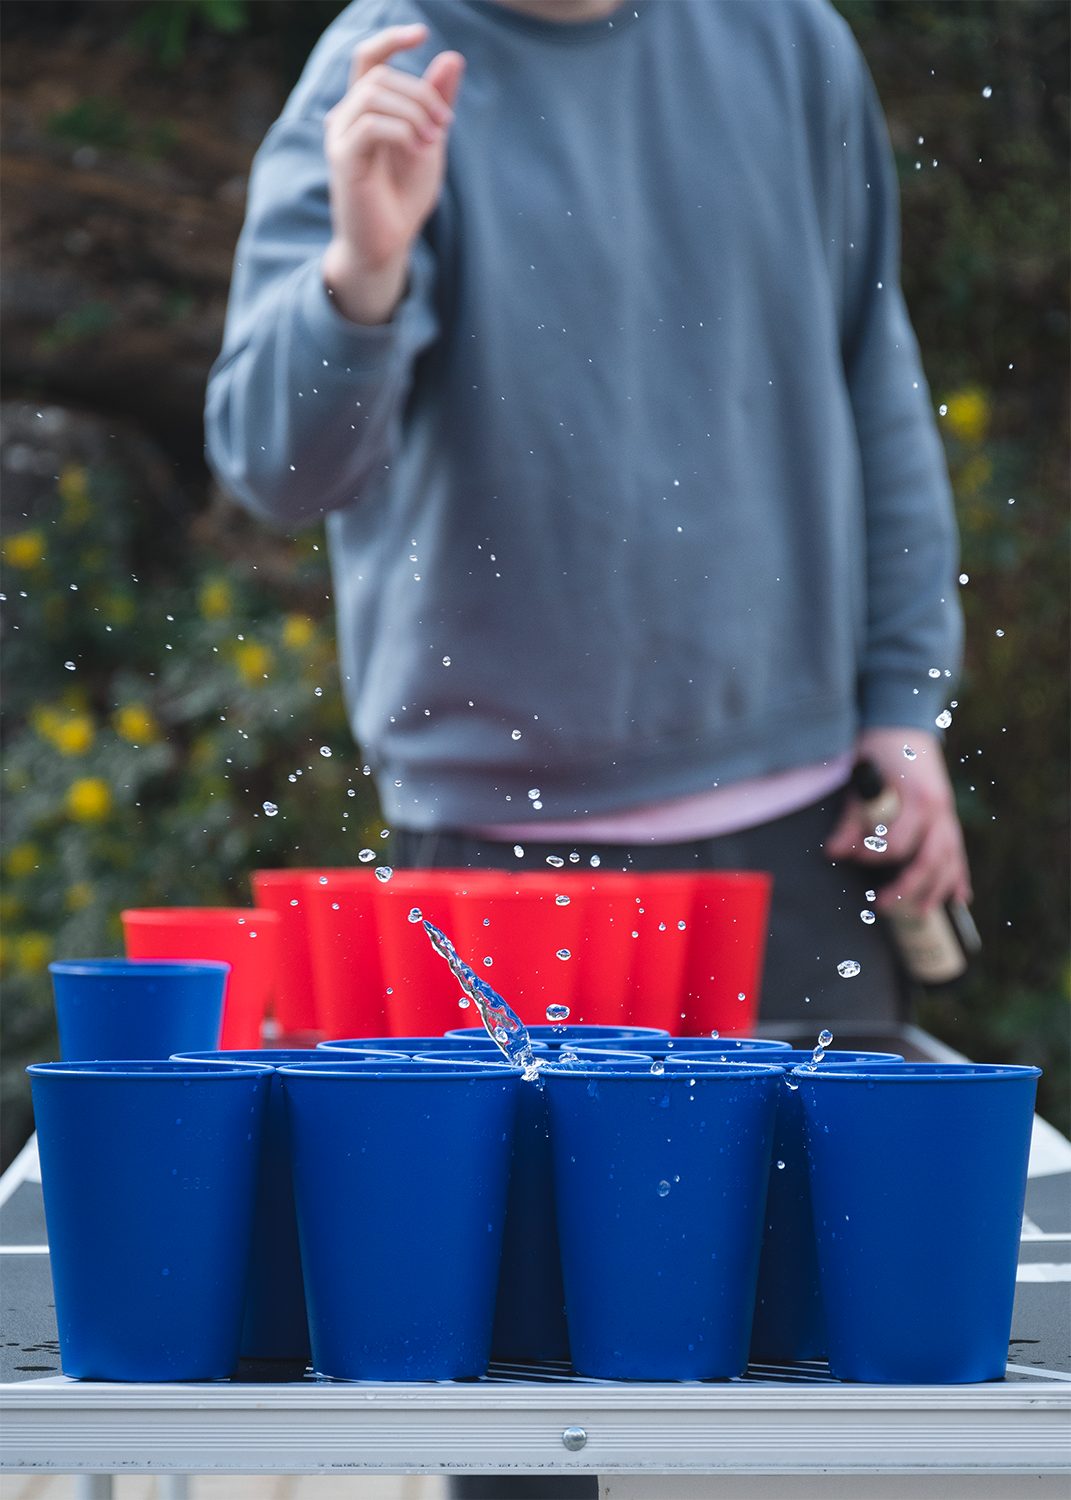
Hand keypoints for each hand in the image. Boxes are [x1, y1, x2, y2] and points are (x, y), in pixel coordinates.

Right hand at [322, 23, 464, 324]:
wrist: (387, 244)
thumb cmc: (403, 197)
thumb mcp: (429, 142)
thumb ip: (436, 103)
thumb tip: (451, 57)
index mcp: (365, 110)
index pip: (369, 59)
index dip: (390, 39)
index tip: (421, 33)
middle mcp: (346, 117)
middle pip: (381, 76)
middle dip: (421, 93)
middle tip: (446, 123)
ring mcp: (340, 137)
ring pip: (375, 94)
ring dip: (413, 111)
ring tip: (434, 140)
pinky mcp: (342, 159)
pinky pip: (372, 124)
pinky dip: (402, 130)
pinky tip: (419, 149)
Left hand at [825, 728, 971, 913]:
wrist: (900, 721)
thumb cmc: (878, 748)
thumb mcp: (861, 780)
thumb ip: (851, 818)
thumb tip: (833, 853)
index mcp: (918, 800)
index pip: (897, 844)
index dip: (871, 855)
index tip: (849, 856)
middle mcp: (940, 810)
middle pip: (929, 862)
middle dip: (907, 888)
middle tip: (881, 905)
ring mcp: (948, 814)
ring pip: (950, 862)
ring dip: (936, 890)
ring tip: (919, 912)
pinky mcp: (949, 816)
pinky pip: (959, 852)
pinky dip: (959, 876)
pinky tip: (960, 898)